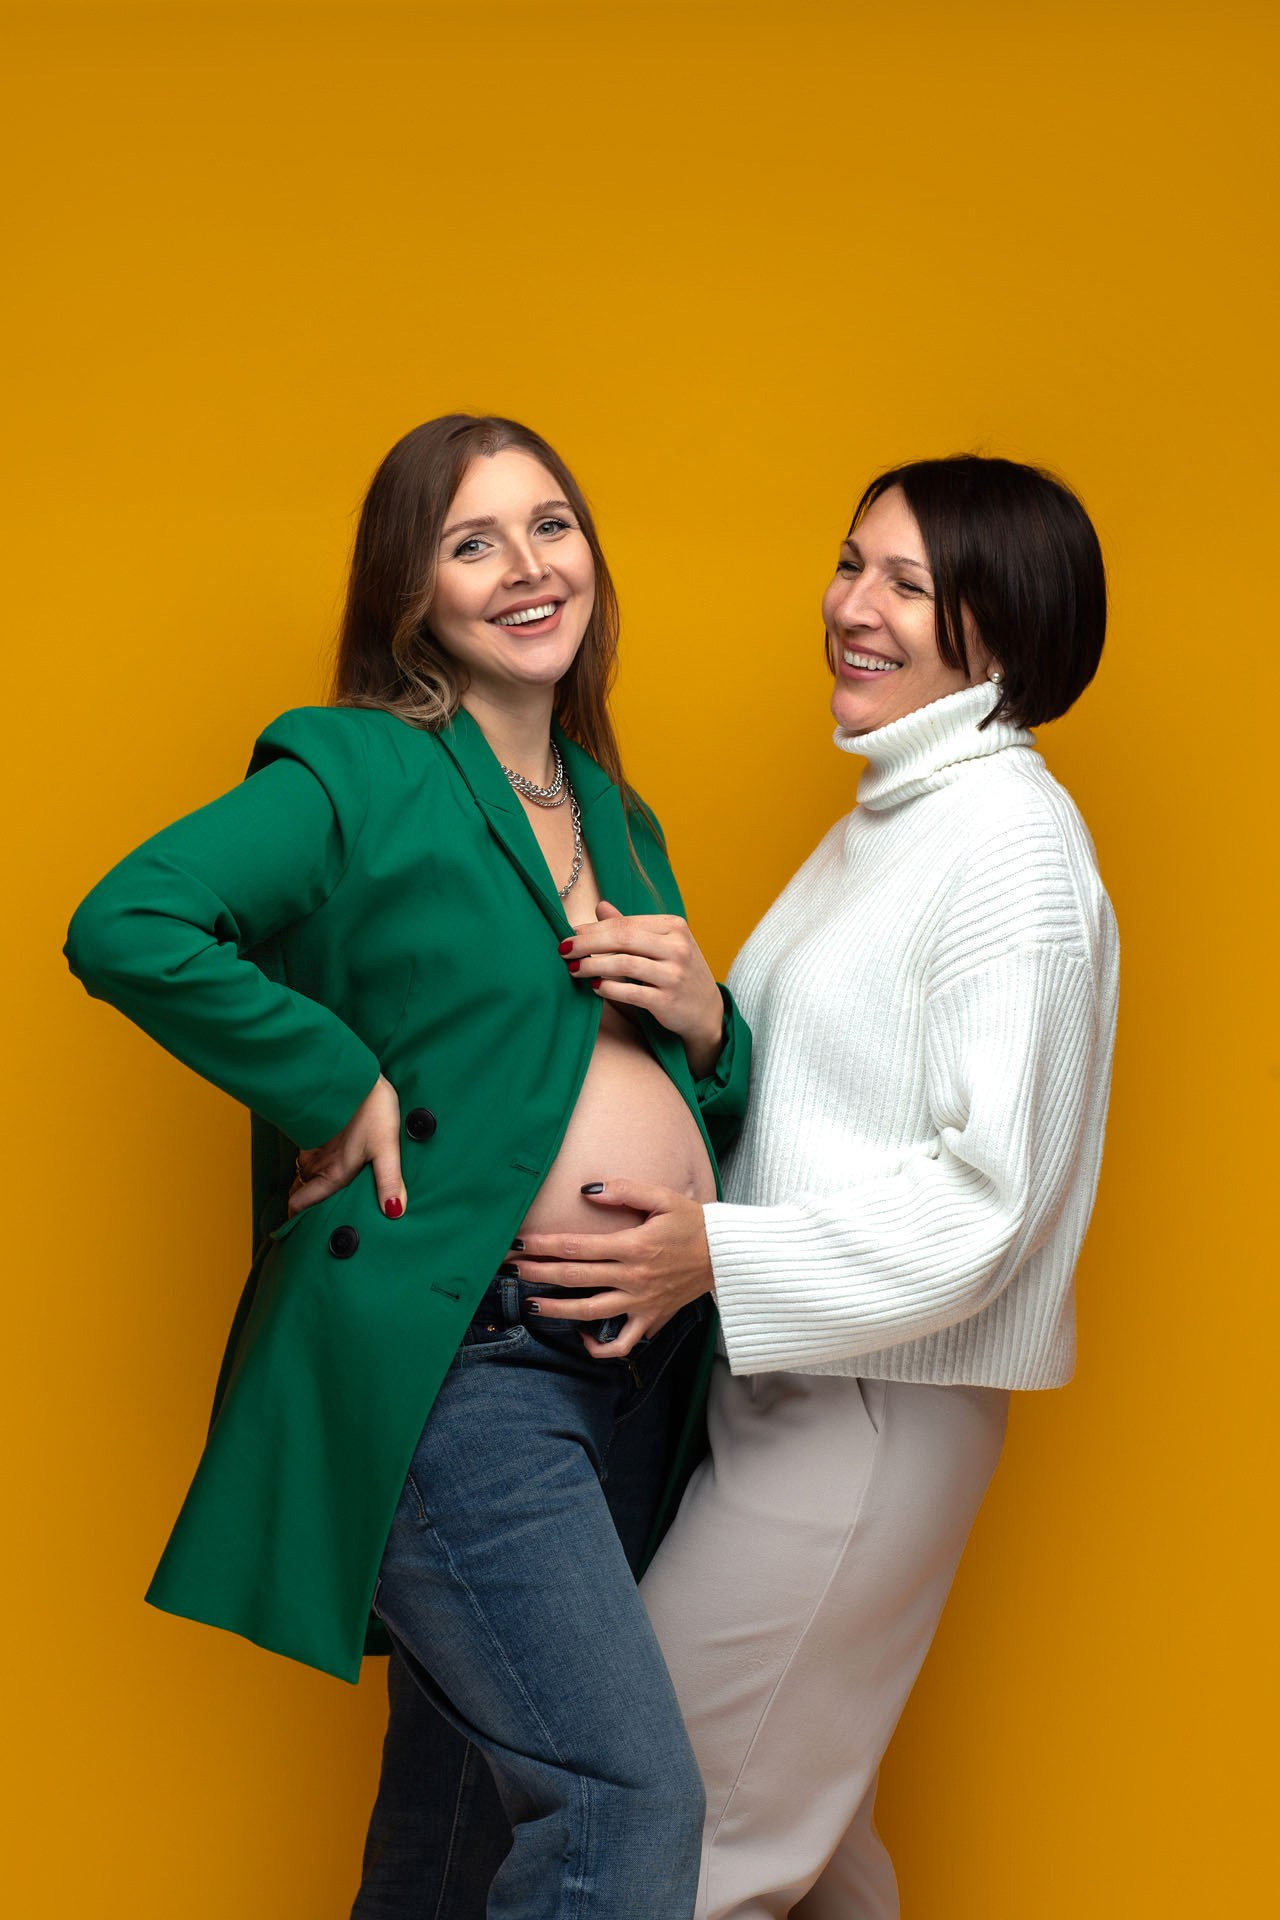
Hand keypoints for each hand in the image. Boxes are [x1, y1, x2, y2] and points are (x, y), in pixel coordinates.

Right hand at [289, 1073, 405, 1220]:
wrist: (352, 1073)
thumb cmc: (371, 1110)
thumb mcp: (386, 1148)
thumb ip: (389, 1181)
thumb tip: (394, 1212)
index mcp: (332, 1174)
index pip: (300, 1204)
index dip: (296, 1220)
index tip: (298, 1233)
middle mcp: (317, 1165)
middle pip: (300, 1193)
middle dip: (302, 1206)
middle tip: (312, 1221)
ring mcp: (313, 1148)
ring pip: (303, 1175)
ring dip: (307, 1186)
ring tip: (321, 1198)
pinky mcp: (315, 1133)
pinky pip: (307, 1158)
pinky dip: (312, 1167)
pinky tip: (327, 1167)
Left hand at [513, 1178, 714, 1357]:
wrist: (726, 1255)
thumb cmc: (692, 1222)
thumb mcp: (662, 1197)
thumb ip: (624, 1189)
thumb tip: (587, 1189)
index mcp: (633, 1245)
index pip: (577, 1247)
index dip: (545, 1244)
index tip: (519, 1242)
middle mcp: (633, 1277)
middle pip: (575, 1278)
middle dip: (538, 1272)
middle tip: (510, 1269)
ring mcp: (641, 1302)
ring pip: (590, 1312)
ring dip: (557, 1309)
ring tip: (531, 1303)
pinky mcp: (651, 1319)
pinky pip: (622, 1344)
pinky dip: (599, 1347)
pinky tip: (581, 1337)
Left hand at [561, 901, 724, 1076]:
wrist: (706, 1010)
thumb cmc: (677, 972)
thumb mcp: (661, 944)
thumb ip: (631, 927)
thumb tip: (600, 906)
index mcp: (674, 927)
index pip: (625, 923)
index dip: (593, 928)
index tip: (569, 934)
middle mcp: (677, 947)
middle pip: (623, 938)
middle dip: (587, 943)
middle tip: (563, 950)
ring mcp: (674, 974)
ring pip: (624, 964)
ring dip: (593, 966)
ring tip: (574, 969)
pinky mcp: (668, 1001)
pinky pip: (630, 992)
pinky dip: (608, 988)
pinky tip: (594, 987)